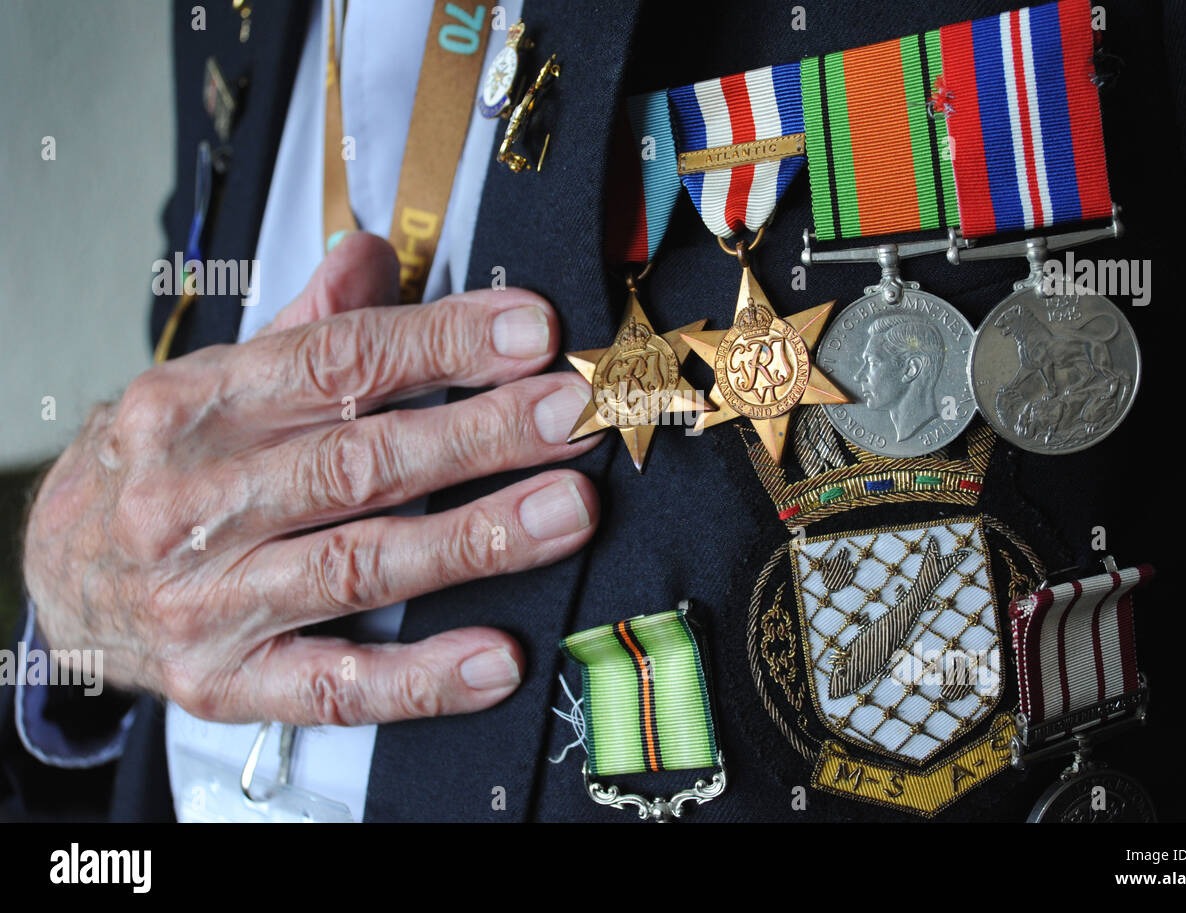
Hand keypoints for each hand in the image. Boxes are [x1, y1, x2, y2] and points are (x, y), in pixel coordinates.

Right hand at [22, 233, 600, 724]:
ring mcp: (206, 601)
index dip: (441, 344)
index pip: (335, 361)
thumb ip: (301, 328)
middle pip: (358, 463)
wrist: (53, 577)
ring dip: (472, 541)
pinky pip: (333, 687)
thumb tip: (374, 253)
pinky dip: (419, 679)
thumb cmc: (158, 472)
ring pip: (359, 566)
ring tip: (566, 510)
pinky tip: (497, 659)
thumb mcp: (209, 384)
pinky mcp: (223, 684)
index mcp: (193, 407)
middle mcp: (193, 503)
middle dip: (478, 436)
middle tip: (570, 415)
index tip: (532, 331)